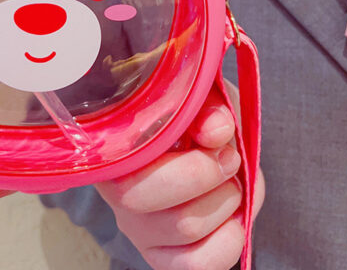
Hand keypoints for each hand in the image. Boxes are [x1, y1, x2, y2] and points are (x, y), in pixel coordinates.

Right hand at [95, 83, 264, 269]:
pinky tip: (232, 217)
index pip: (123, 157)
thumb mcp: (203, 94)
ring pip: (181, 228)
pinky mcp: (161, 255)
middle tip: (228, 158)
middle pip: (142, 197)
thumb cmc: (196, 114)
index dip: (177, 154)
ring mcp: (136, 227)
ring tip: (232, 183)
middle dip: (203, 175)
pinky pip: (196, 263)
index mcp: (115, 144)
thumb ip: (208, 104)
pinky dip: (228, 240)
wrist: (203, 140)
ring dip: (225, 202)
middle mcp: (114, 189)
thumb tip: (217, 131)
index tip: (217, 136)